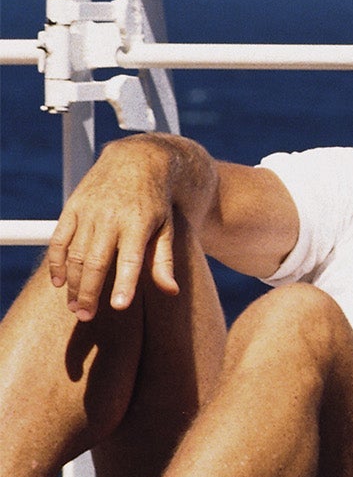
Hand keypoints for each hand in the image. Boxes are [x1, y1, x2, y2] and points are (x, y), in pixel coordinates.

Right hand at [46, 136, 200, 319]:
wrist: (137, 160)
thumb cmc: (156, 202)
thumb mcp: (168, 228)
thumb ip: (164, 260)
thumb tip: (172, 291)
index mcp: (139, 223)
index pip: (131, 259)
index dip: (124, 283)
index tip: (118, 306)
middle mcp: (111, 217)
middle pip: (95, 262)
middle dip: (89, 292)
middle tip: (86, 316)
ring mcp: (89, 212)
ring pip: (74, 254)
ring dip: (72, 283)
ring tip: (75, 306)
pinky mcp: (72, 207)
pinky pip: (59, 240)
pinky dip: (56, 262)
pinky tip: (59, 283)